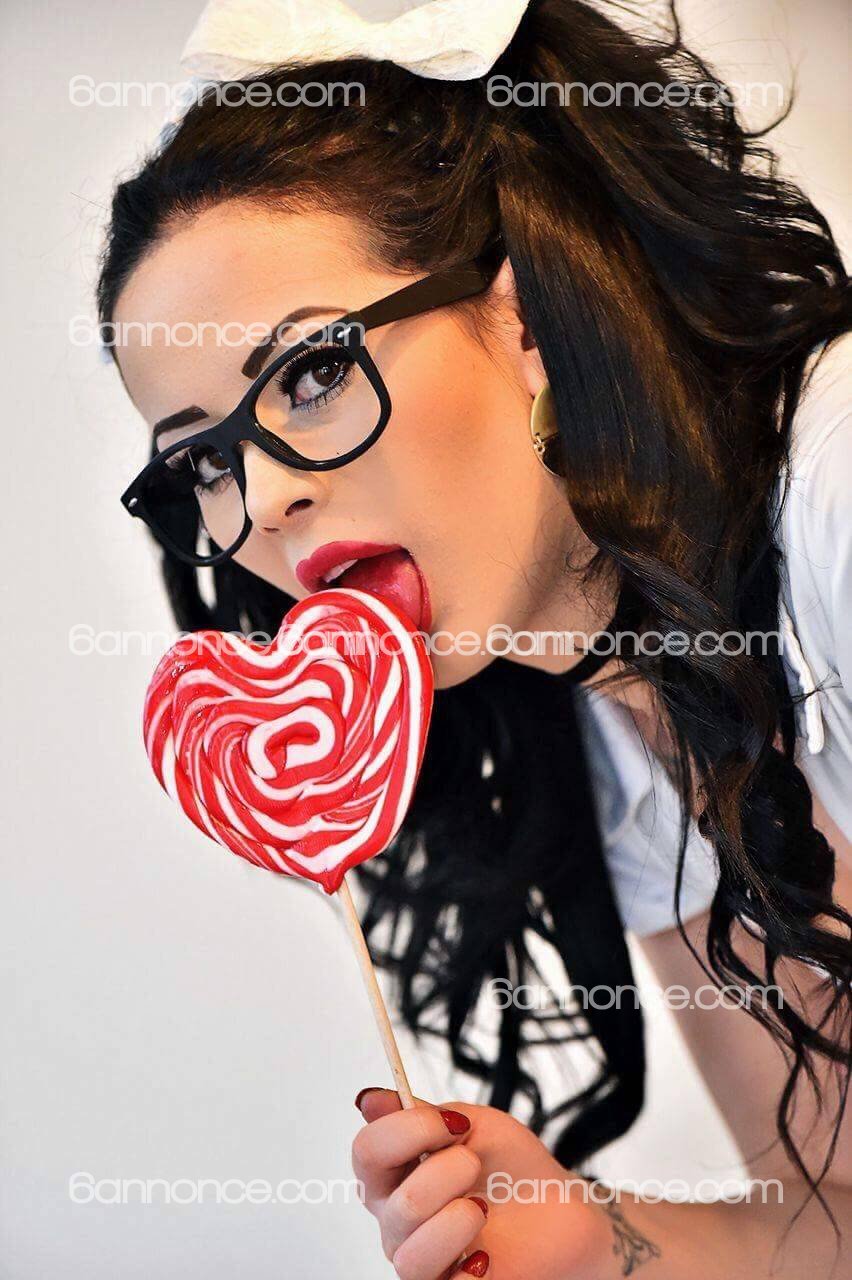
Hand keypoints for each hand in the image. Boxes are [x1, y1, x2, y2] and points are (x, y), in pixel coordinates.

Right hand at [351, 1087, 613, 1278]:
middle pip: (396, 1203)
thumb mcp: (471, 1124)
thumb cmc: (509, 1166)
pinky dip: (467, 1273)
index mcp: (394, 1175)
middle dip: (447, 1174)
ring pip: (410, 1256)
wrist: (555, 1208)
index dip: (407, 1130)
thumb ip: (420, 1114)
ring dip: (457, 1223)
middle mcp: (397, 1222)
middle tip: (474, 1165)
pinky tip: (485, 1256)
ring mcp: (421, 1261)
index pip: (367, 1152)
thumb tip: (369, 1100)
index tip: (453, 1123)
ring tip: (482, 1209)